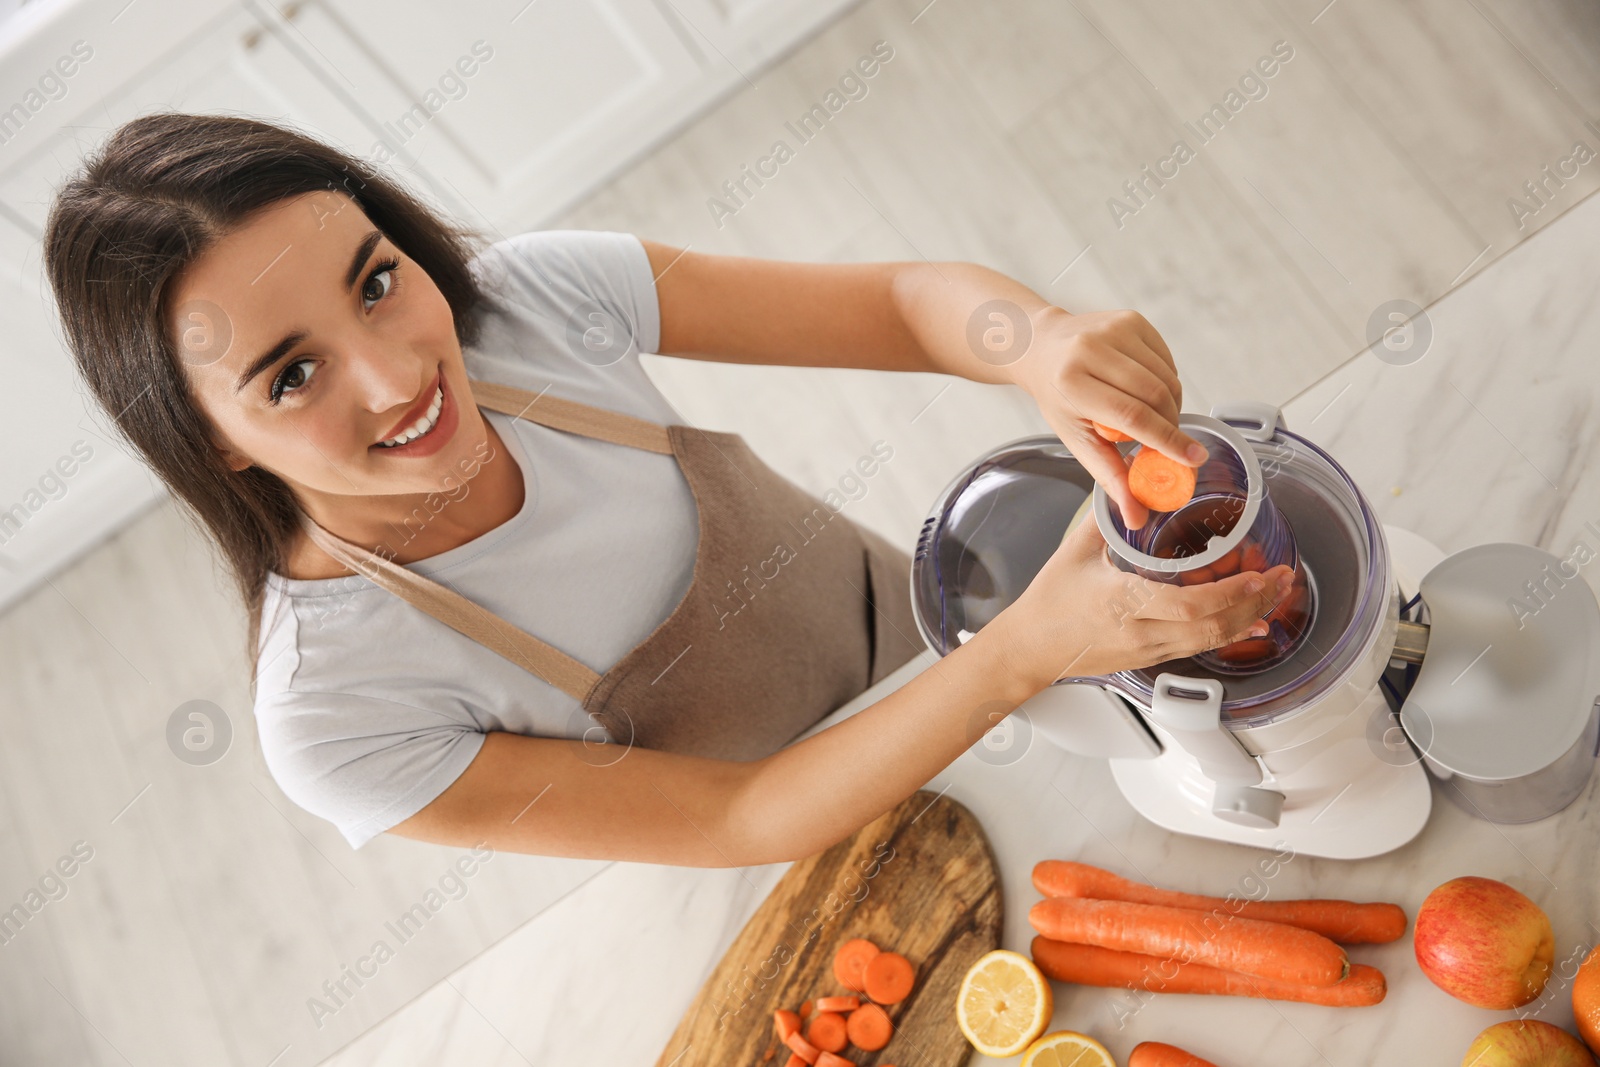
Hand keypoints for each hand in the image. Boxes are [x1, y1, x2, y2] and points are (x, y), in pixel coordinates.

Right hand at [986, 512, 1295, 693]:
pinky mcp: (1150, 658)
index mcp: (1122, 602)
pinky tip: (1251, 619)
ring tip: (1275, 592)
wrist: (1030, 648)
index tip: (1257, 574)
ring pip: (1211, 641)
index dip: (1230, 594)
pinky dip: (1229, 631)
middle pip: (1212, 627)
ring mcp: (1148, 649)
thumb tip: (1135, 487)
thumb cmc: (1048, 604)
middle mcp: (1141, 632)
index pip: (1188, 606)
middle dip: (1255, 604)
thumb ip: (1109, 518)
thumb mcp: (1075, 551)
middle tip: (1281, 578)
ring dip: (1249, 617)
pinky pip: (1199, 647)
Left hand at [1007, 307, 1206, 529]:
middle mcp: (1092, 350)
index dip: (1166, 440)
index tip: (1194, 458)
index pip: (1132, 415)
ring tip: (1153, 417)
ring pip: (1166, 377)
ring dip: (1171, 404)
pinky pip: (1166, 359)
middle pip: (1154, 395)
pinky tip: (1148, 390)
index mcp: (1073, 382)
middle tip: (1170, 442)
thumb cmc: (1058, 397)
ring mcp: (1113, 329)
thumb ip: (1109, 476)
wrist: (1040, 347)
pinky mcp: (1131, 319)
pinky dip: (1167, 381)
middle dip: (1171, 424)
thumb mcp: (1075, 438)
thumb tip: (1136, 518)